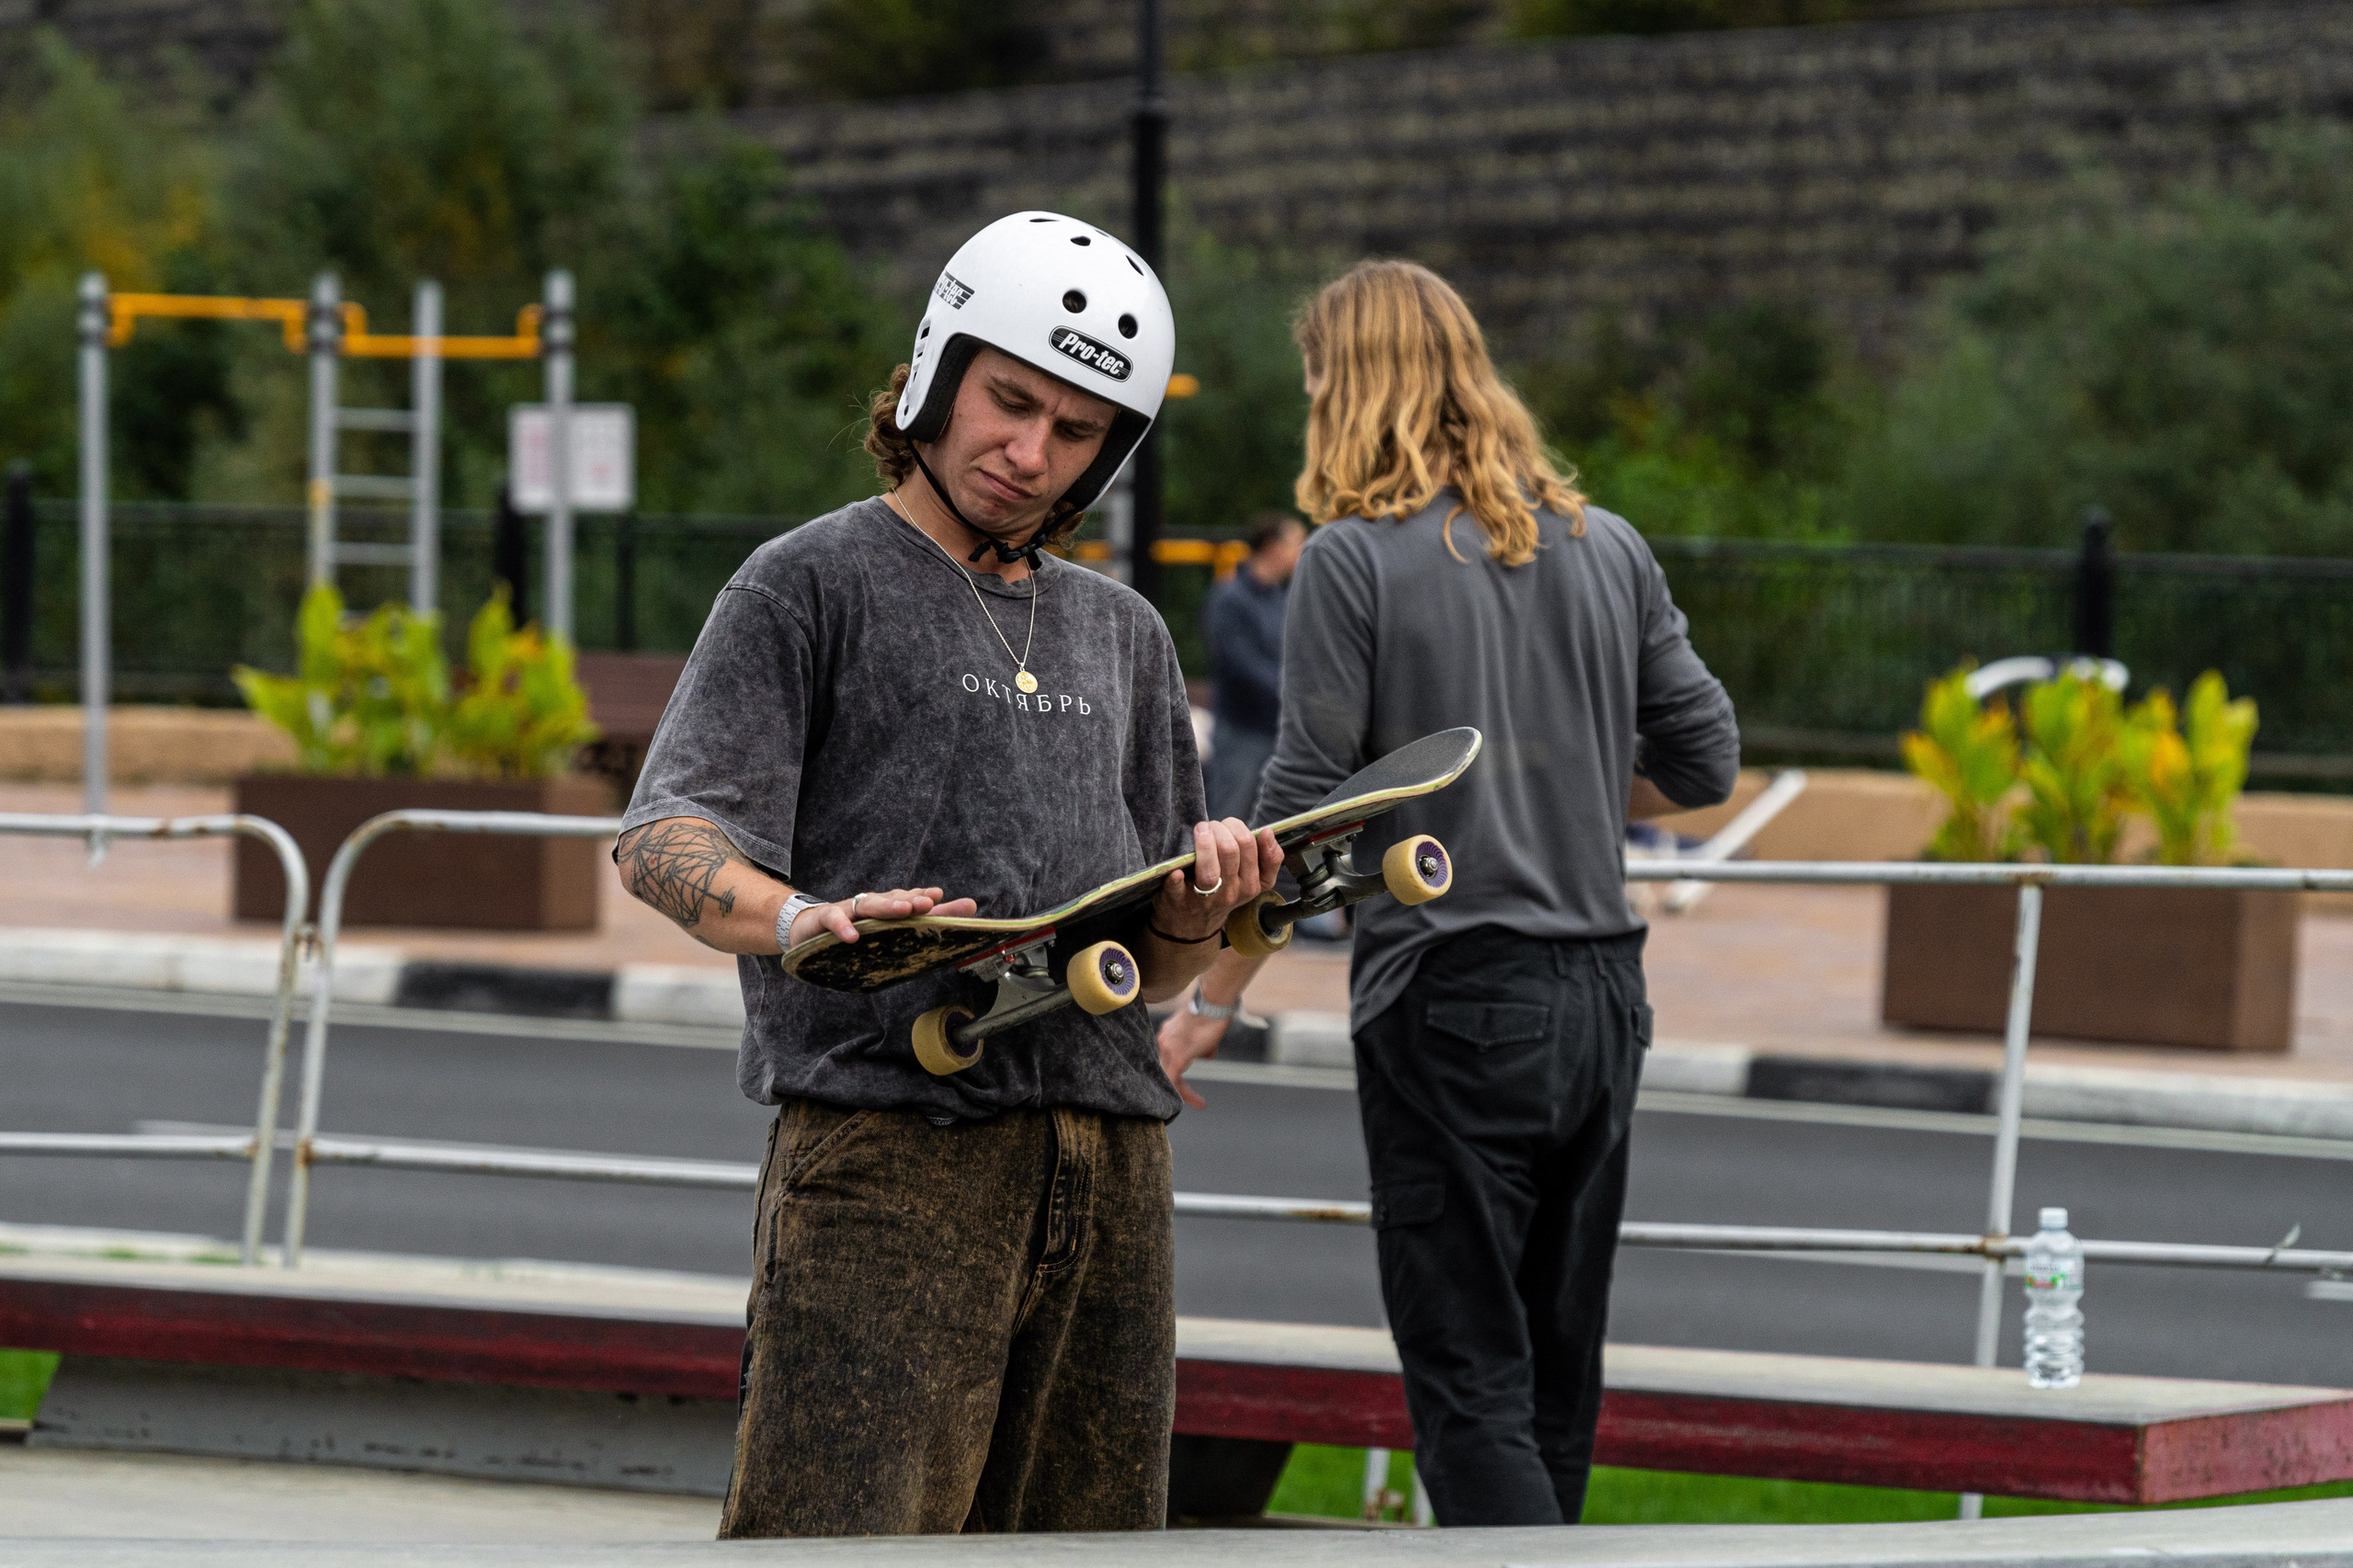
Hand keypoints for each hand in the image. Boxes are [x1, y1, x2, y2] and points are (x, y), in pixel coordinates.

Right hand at [790, 887, 976, 946]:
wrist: (806, 929)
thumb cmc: (853, 928)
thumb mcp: (886, 928)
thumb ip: (926, 921)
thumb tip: (968, 907)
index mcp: (886, 906)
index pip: (908, 900)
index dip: (923, 897)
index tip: (940, 896)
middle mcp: (870, 904)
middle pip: (892, 899)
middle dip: (911, 899)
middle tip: (928, 902)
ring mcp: (848, 910)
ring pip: (868, 905)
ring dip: (886, 907)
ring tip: (903, 911)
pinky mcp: (825, 919)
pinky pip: (834, 920)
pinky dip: (843, 927)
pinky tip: (853, 937)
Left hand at [1151, 818, 1283, 942]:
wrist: (1193, 925)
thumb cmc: (1222, 892)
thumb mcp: (1251, 880)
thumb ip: (1267, 858)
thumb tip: (1267, 832)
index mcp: (1251, 885)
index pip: (1251, 847)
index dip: (1238, 828)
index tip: (1231, 825)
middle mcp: (1231, 893)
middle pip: (1230, 851)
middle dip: (1219, 828)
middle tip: (1211, 826)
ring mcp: (1205, 899)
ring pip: (1209, 870)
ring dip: (1203, 842)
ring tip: (1200, 831)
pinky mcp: (1179, 902)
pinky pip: (1178, 890)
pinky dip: (1176, 879)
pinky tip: (1177, 871)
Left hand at [1157, 1006, 1229, 1110]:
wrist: (1214, 1004)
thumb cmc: (1214, 1012)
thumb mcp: (1203, 1032)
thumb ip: (1198, 1046)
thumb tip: (1203, 1056)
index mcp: (1168, 1033)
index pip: (1167, 1058)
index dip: (1174, 1073)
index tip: (1179, 1086)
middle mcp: (1163, 1039)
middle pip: (1166, 1069)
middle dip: (1178, 1086)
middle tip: (1193, 1100)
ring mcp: (1167, 1047)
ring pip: (1172, 1075)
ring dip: (1186, 1092)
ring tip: (1200, 1103)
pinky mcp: (1178, 1056)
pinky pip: (1174, 1079)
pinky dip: (1181, 1092)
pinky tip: (1189, 1102)